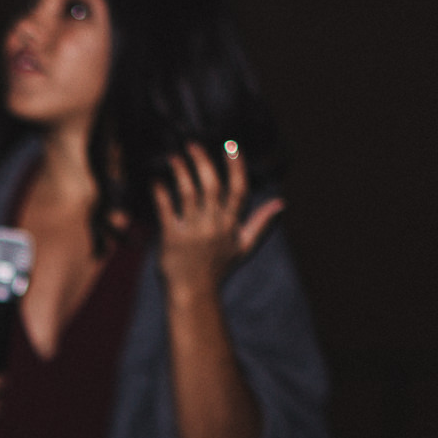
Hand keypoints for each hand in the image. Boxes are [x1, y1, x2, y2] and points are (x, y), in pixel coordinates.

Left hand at [153, 142, 283, 299]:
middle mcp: (214, 225)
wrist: (194, 294)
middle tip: (192, 144)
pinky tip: (156, 181)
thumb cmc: (218, 269)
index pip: (239, 190)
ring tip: (173, 157)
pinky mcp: (172, 238)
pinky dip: (161, 194)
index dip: (236, 166)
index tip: (231, 145)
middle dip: (203, 162)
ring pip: (189, 194)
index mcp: (232, 225)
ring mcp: (193, 232)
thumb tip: (281, 203)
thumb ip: (261, 223)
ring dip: (181, 172)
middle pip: (212, 186)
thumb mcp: (244, 247)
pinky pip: (166, 211)